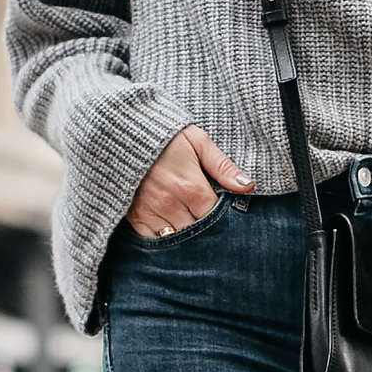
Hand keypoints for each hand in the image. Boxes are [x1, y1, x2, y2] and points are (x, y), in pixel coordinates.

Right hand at [127, 124, 254, 237]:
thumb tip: (248, 186)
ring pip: (178, 239)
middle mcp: (170, 204)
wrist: (122, 132)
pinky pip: (154, 240)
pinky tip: (172, 226)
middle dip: (206, 227)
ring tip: (190, 220)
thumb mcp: (198, 142)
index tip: (224, 210)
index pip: (215, 216)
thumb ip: (223, 166)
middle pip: (198, 231)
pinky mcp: (135, 218)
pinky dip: (165, 237)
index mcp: (190, 187)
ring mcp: (151, 213)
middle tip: (207, 216)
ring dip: (187, 234)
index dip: (223, 215)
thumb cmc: (165, 136)